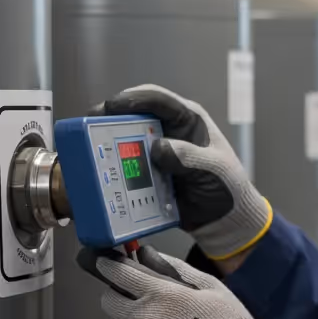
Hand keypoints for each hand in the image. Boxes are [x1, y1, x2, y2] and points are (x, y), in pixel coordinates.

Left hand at [93, 246, 299, 318]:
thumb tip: (150, 255)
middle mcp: (142, 318)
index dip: (108, 266)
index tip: (105, 264)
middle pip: (108, 300)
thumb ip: (177, 269)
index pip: (118, 274)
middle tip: (132, 296)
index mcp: (159, 294)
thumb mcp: (211, 288)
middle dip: (116, 294)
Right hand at [94, 86, 271, 259]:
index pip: (158, 99)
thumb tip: (159, 148)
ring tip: (90, 149)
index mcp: (188, 119)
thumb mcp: (214, 169)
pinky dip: (115, 169)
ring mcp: (156, 152)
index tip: (111, 106)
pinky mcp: (148, 172)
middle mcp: (168, 131)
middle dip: (110, 118)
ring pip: (126, 140)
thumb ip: (189, 157)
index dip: (133, 99)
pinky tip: (103, 173)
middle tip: (89, 124)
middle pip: (134, 115)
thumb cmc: (228, 187)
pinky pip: (127, 167)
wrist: (225, 220)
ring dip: (108, 144)